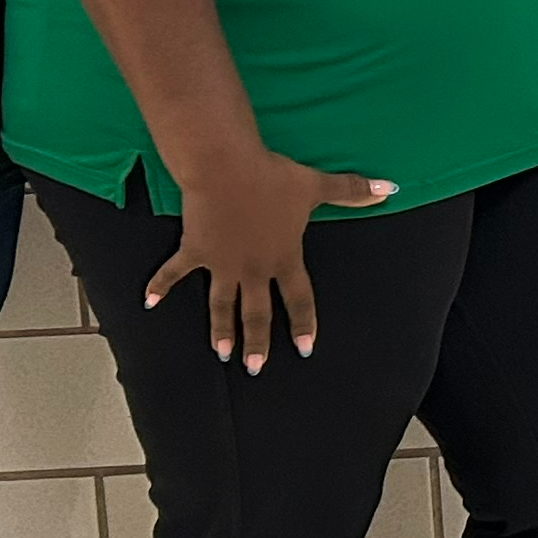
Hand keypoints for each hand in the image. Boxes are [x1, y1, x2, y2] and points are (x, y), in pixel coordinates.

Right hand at [146, 146, 396, 370]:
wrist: (227, 169)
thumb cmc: (273, 178)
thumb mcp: (316, 186)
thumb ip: (351, 192)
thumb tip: (390, 189)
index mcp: (284, 258)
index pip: (298, 298)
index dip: (302, 323)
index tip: (304, 349)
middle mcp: (253, 269)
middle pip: (256, 312)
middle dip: (256, 342)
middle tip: (254, 367)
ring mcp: (222, 264)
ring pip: (220, 304)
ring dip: (219, 329)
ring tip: (220, 352)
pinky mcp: (195, 250)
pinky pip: (174, 273)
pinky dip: (160, 287)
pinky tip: (148, 302)